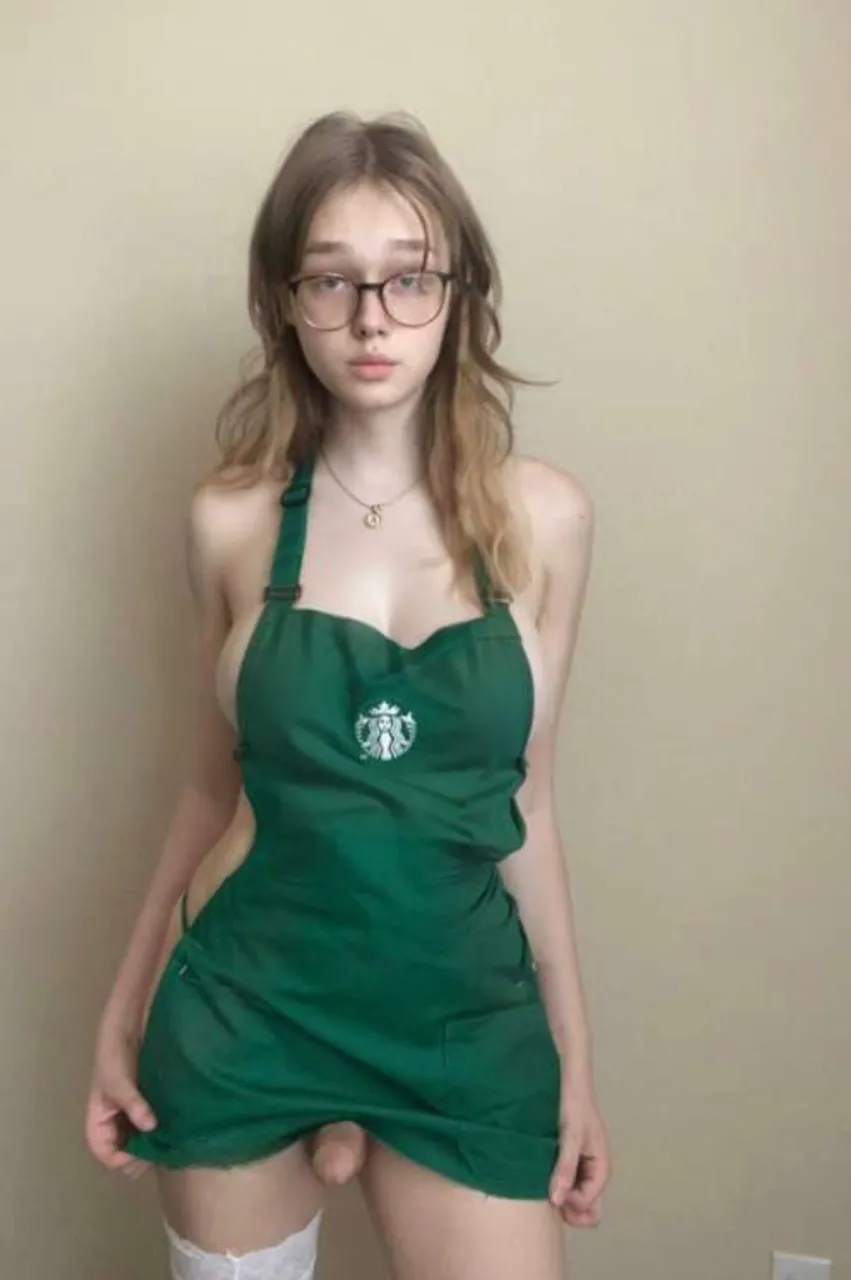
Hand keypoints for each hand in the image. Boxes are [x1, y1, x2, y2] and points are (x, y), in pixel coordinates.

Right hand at [84, 1021, 156, 1180]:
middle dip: (139, 1155)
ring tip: (171, 1144)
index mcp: (99, 1116)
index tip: (140, 1158)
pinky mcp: (150, 1099)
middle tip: (161, 1154)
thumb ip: (133, 1103)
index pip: (103, 1150)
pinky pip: (153, 1122)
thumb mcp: (118, 1079)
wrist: (130, 1021)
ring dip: (152, 1143)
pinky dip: (162, 1129)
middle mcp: (115, 1118)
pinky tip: (176, 1128)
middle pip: (123, 1148)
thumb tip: (150, 1127)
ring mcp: (133, 1109)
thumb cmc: (115, 1051)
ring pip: (139, 1137)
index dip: (118, 1159)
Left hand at [548, 1082, 610, 1226]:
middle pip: (586, 1208)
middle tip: (546, 1194)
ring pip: (574, 1197)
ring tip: (540, 1181)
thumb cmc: (573, 1104)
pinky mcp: (570, 1159)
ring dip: (560, 1195)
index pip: (589, 1206)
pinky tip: (539, 1172)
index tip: (551, 1189)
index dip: (570, 1204)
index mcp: (601, 1169)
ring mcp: (582, 1167)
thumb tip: (557, 1201)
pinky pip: (566, 1182)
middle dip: (568, 1209)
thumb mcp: (570, 1135)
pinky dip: (555, 1183)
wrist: (568, 1078)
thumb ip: (565, 1168)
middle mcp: (594, 1172)